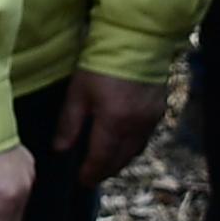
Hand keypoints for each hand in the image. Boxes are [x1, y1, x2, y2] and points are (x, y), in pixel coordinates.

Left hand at [52, 67, 168, 187]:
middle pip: (120, 160)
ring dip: (120, 161)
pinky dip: (132, 146)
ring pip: (135, 151)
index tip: (81, 181)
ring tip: (106, 162)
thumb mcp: (78, 92)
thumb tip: (60, 150)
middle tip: (92, 176)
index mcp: (114, 124)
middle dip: (105, 171)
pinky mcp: (159, 110)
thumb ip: (69, 123)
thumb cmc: (102, 62)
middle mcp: (136, 127)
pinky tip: (122, 142)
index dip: (90, 173)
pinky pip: (145, 138)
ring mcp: (151, 120)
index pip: (101, 160)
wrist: (137, 39)